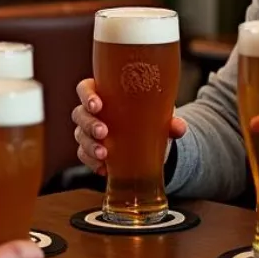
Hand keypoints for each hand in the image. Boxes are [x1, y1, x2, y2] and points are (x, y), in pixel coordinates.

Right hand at [72, 77, 187, 174]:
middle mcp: (92, 112)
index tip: (98, 105)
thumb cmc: (148, 117)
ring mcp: (88, 132)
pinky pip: (84, 156)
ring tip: (105, 154)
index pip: (85, 89)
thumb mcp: (159, 116)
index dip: (87, 96)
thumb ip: (169, 121)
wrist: (149, 140)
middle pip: (80, 114)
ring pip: (80, 136)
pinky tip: (104, 168)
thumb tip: (178, 128)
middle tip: (104, 132)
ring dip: (90, 146)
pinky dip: (92, 162)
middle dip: (90, 124)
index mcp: (104, 93)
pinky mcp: (90, 151)